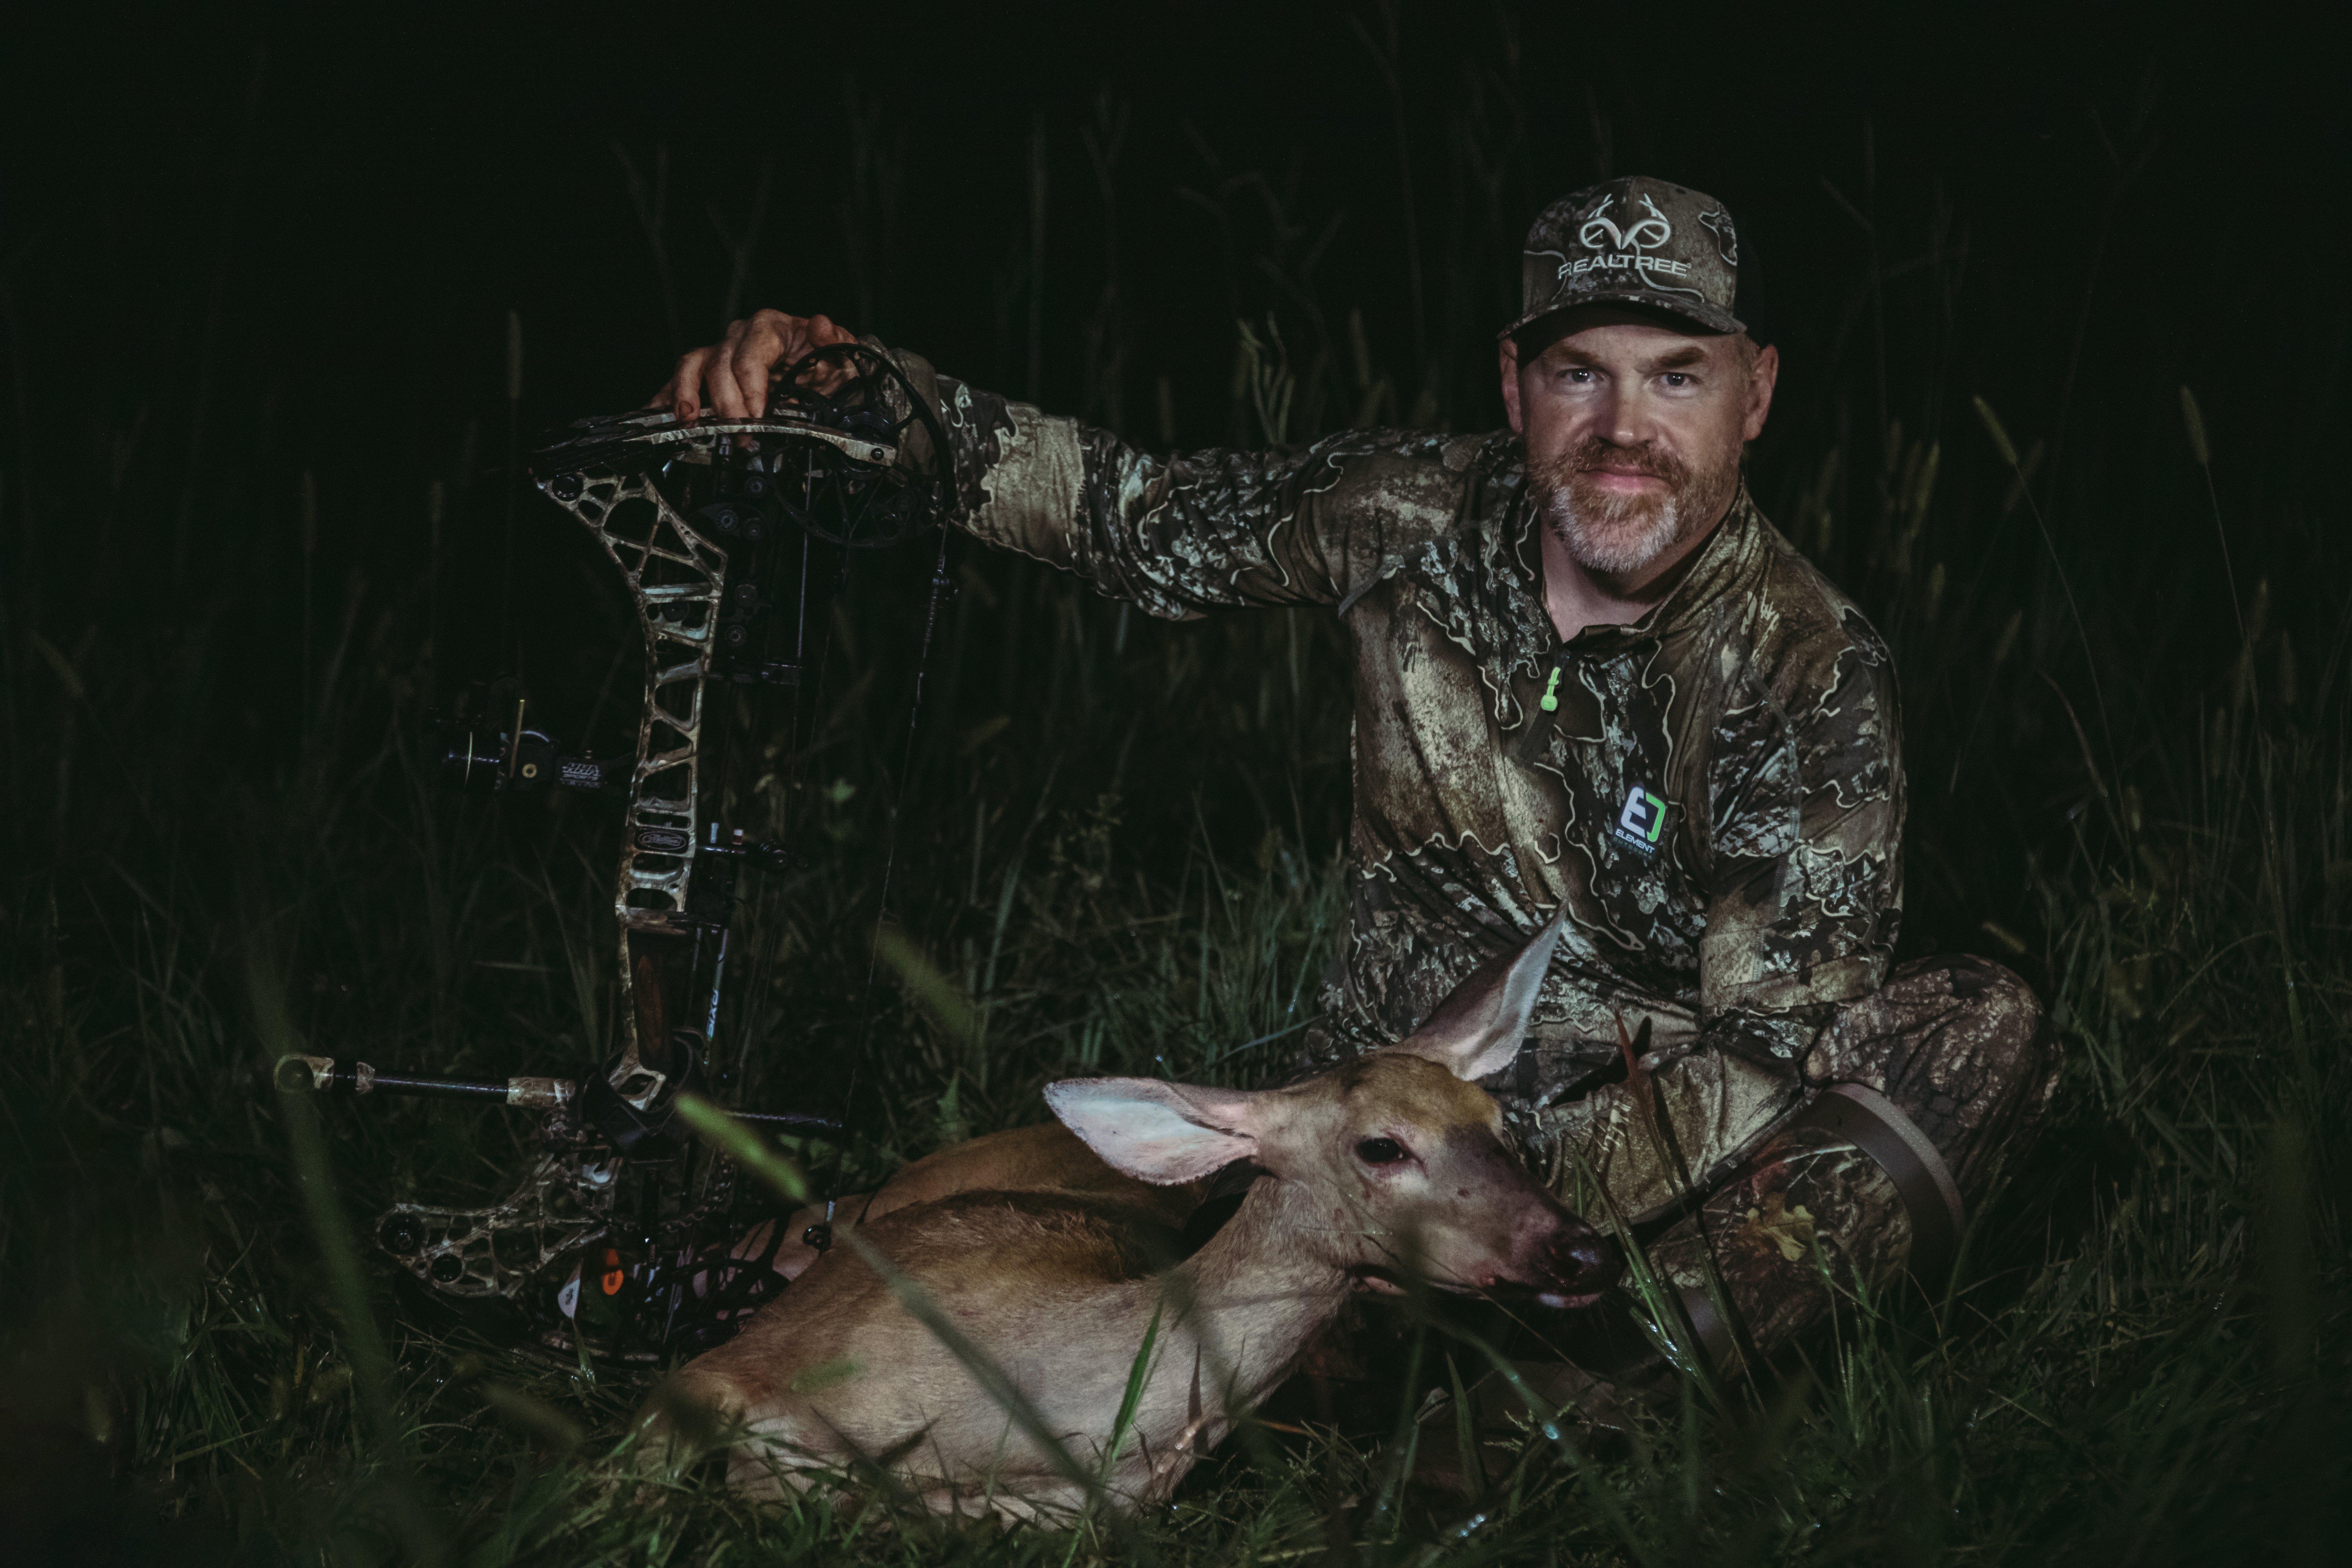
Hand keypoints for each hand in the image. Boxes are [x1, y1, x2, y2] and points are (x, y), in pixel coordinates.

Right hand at [651, 309, 860, 419]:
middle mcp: (740, 336)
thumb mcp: (842, 354)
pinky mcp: (709, 371)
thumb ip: (835, 341)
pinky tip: (656, 411)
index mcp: (770, 327)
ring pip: (693, 365)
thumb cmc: (827, 361)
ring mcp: (721, 352)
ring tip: (689, 419)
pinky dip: (667, 395)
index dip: (749, 388)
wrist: (823, 370)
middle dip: (726, 403)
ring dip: (687, 394)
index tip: (757, 415)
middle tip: (737, 432)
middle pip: (719, 364)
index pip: (748, 355)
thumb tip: (823, 327)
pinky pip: (683, 379)